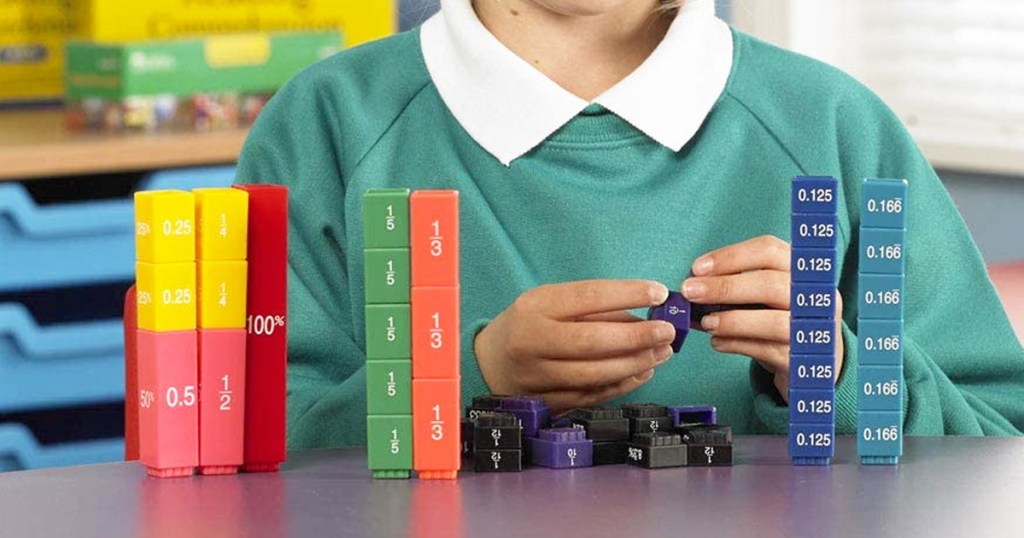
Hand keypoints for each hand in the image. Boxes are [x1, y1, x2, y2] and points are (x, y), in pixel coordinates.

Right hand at [474, 280, 677, 413]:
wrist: (490, 362)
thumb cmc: (531, 325)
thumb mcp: (551, 304)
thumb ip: (594, 309)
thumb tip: (645, 318)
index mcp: (534, 308)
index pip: (586, 296)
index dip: (626, 293)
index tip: (658, 291)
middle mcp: (532, 342)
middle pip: (591, 341)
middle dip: (637, 336)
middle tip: (667, 332)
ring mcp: (537, 377)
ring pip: (594, 374)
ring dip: (635, 363)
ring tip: (661, 352)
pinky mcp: (546, 403)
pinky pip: (592, 395)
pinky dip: (622, 384)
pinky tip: (643, 372)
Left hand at [681, 235, 843, 400]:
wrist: (808, 358)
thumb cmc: (777, 315)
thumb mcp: (762, 294)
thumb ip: (733, 286)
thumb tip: (692, 286)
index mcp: (801, 269)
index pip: (768, 250)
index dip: (730, 256)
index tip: (697, 268)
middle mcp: (814, 295)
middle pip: (770, 284)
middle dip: (725, 287)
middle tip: (690, 292)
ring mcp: (812, 328)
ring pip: (774, 322)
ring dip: (732, 320)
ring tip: (705, 323)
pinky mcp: (803, 358)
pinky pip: (768, 350)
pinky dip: (737, 344)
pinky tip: (717, 342)